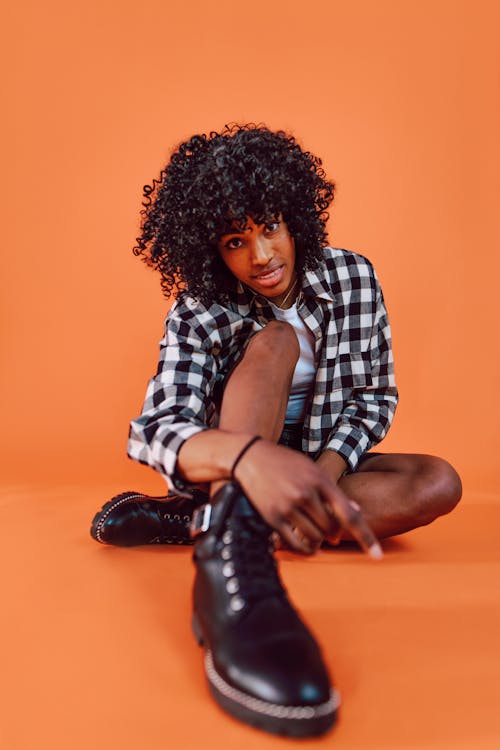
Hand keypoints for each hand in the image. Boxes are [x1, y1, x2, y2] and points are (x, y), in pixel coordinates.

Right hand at [234, 439, 381, 557]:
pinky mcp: (272, 517)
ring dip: (320, 541)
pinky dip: (306, 548)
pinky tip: (308, 546)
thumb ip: (333, 490)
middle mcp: (305, 493)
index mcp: (319, 480)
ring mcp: (288, 506)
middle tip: (332, 533)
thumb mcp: (312, 469)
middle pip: (331, 529)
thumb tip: (357, 510)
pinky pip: (295, 543)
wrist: (249, 457)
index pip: (349, 514)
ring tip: (318, 536)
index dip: (366, 536)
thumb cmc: (285, 462)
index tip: (377, 555)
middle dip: (334, 533)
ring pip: (315, 537)